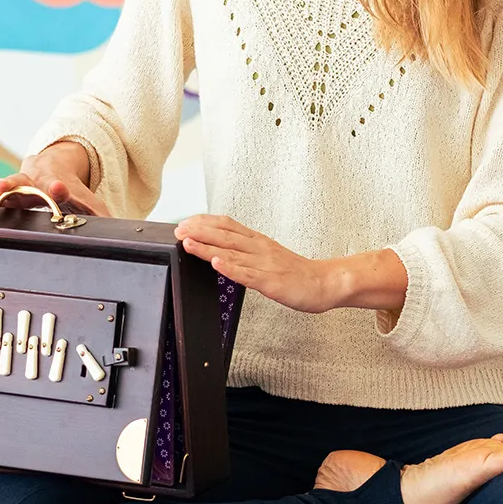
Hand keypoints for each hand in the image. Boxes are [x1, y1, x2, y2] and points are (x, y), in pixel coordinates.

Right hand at [0, 143, 109, 218]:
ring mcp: (15, 186)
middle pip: (19, 182)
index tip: (58, 188)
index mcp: (55, 184)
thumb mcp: (86, 200)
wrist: (51, 167)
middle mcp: (32, 182)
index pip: (58, 186)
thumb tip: (119, 230)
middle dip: (8, 188)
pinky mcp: (3, 194)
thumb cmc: (69, 188)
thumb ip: (99, 215)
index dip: (58, 189)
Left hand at [173, 215, 334, 312]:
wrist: (325, 283)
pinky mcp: (271, 282)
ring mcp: (265, 264)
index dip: (204, 222)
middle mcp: (259, 248)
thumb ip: (247, 249)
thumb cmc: (297, 272)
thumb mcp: (269, 254)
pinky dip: (231, 268)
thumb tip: (224, 247)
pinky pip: (248, 274)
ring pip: (232, 253)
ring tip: (188, 242)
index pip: (227, 225)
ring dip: (208, 247)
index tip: (185, 221)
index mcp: (258, 241)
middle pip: (225, 235)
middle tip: (178, 229)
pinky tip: (218, 263)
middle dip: (199, 231)